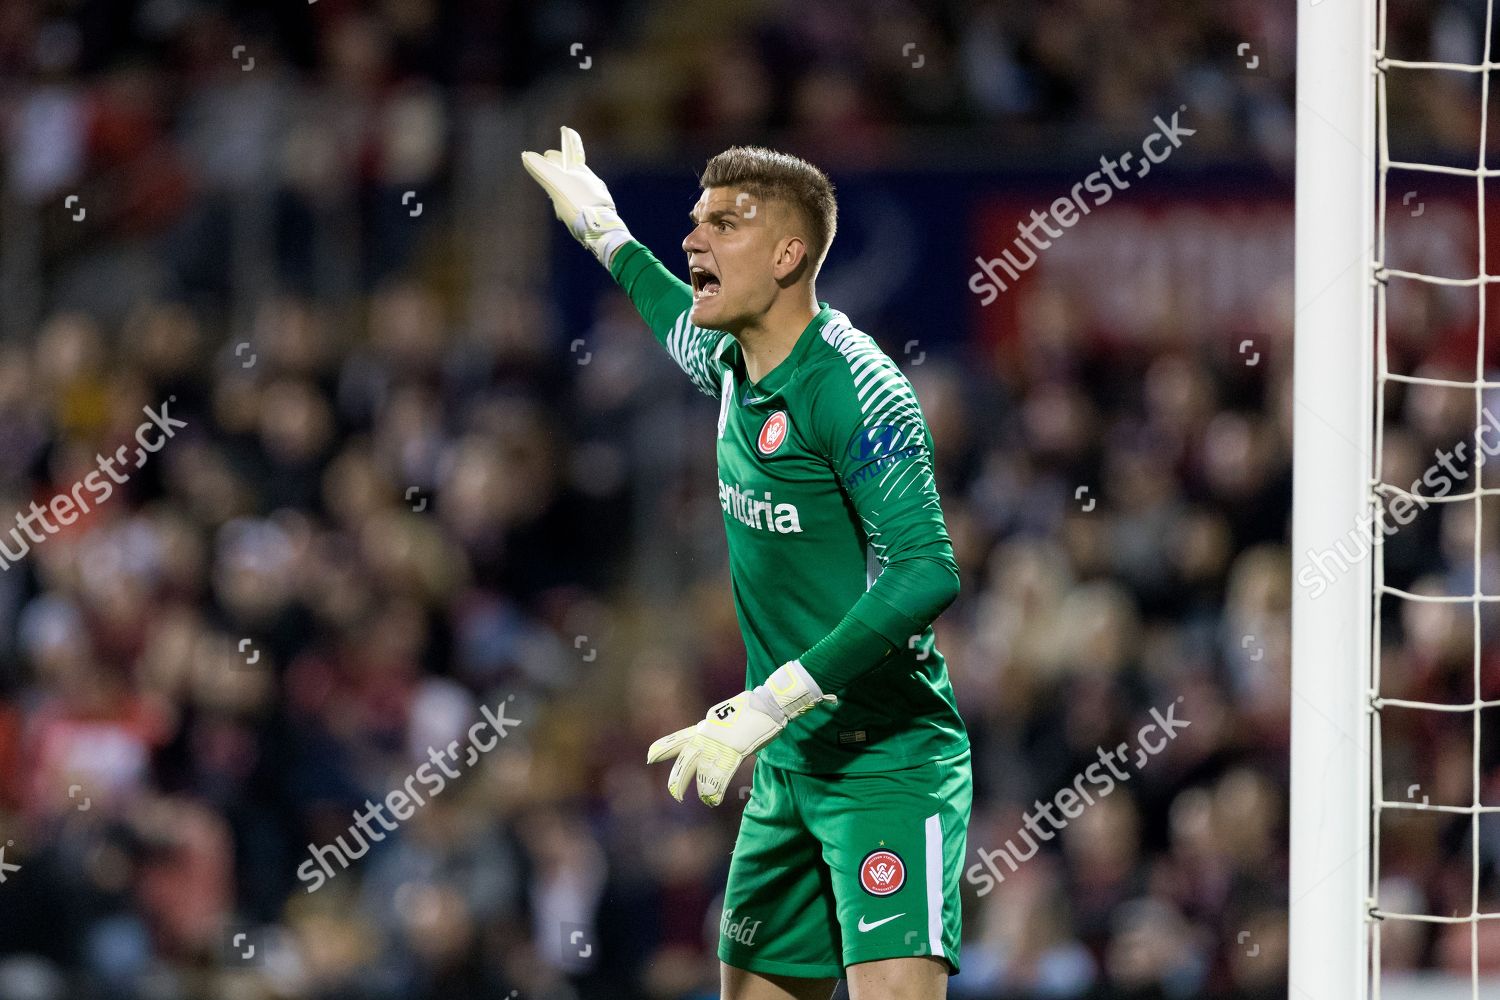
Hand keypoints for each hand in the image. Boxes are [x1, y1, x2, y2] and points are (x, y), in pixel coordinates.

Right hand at [520, 126, 631, 266]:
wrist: (601, 230)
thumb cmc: (578, 205)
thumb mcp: (556, 185)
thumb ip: (542, 170)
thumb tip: (526, 155)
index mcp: (581, 172)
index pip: (573, 151)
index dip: (569, 140)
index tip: (567, 129)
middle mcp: (590, 180)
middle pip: (573, 168)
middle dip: (561, 163)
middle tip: (551, 159)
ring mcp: (595, 195)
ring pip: (577, 185)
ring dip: (566, 184)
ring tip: (556, 189)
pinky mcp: (598, 210)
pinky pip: (582, 201)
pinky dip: (573, 201)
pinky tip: (567, 212)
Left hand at [647, 661, 835, 804]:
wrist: (770, 701)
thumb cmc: (756, 706)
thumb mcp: (730, 714)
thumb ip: (722, 727)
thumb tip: (722, 733)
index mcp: (707, 725)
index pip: (680, 738)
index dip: (663, 748)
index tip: (649, 756)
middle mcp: (708, 734)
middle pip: (685, 759)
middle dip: (677, 778)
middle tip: (673, 793)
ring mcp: (720, 743)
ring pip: (700, 770)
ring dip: (699, 788)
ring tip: (699, 800)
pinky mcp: (734, 751)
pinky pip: (720, 776)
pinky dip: (714, 790)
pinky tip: (713, 801)